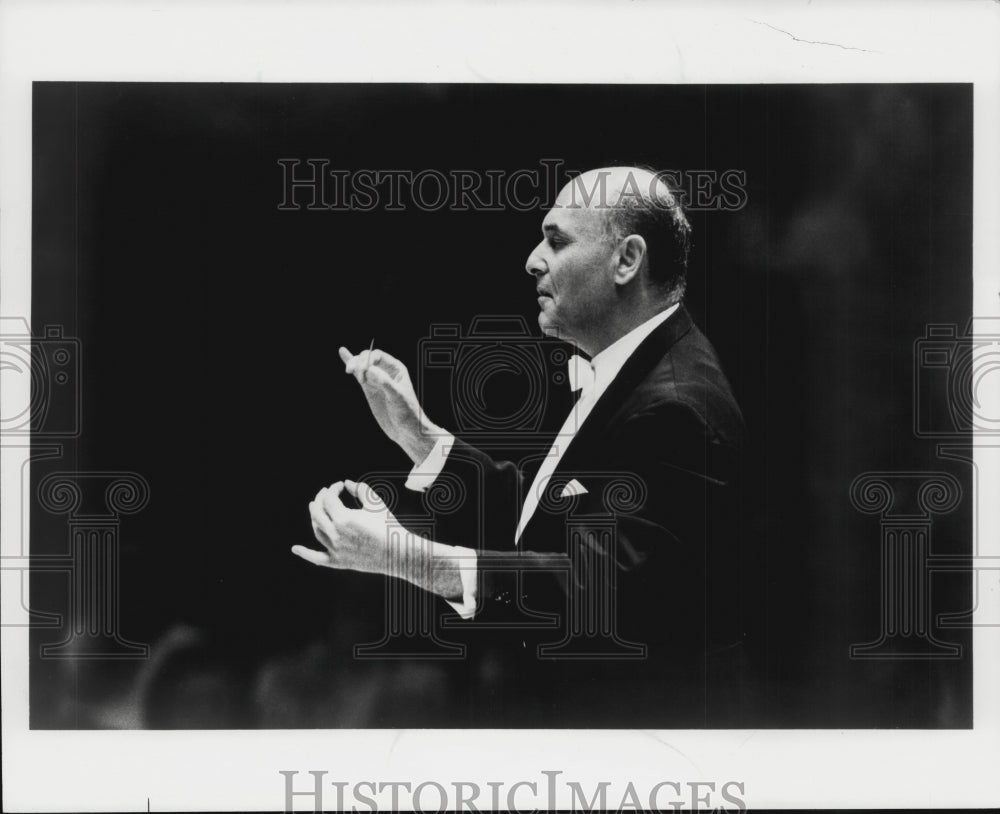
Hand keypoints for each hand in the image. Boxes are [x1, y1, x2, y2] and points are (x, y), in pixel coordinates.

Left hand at [292, 480, 395, 574]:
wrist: (397, 552)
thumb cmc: (388, 525)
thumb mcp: (375, 503)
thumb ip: (360, 490)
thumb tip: (346, 483)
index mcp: (343, 518)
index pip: (329, 498)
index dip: (332, 488)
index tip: (340, 485)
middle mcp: (335, 534)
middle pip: (317, 512)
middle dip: (320, 499)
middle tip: (326, 492)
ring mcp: (335, 549)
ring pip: (316, 530)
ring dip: (315, 517)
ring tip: (317, 508)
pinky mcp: (338, 561)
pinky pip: (317, 558)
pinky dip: (305, 553)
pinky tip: (295, 548)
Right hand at [338, 345, 439, 464]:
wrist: (405, 430)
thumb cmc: (407, 412)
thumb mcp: (397, 397)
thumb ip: (385, 382)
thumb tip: (369, 369)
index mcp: (396, 369)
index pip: (378, 356)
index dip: (367, 359)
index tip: (362, 371)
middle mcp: (386, 371)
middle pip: (367, 358)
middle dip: (358, 362)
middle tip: (352, 373)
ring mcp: (376, 379)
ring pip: (361, 365)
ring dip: (353, 364)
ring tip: (349, 370)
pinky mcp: (369, 388)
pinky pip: (358, 374)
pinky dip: (351, 363)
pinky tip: (343, 352)